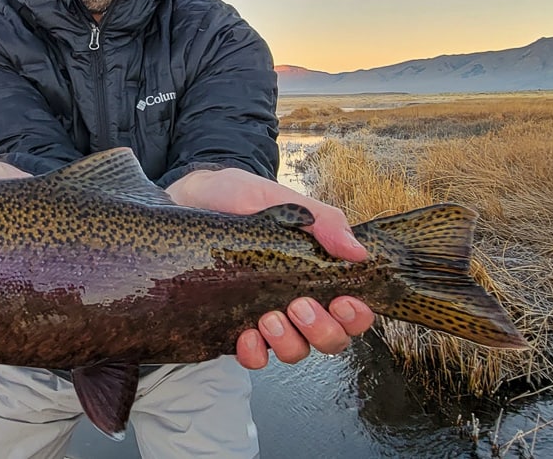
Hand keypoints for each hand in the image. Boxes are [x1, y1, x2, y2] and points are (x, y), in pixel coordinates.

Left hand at [165, 167, 375, 367]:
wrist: (193, 197)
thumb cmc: (243, 197)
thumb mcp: (283, 200)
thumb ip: (325, 223)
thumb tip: (359, 253)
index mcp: (317, 274)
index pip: (352, 312)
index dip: (356, 316)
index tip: (341, 301)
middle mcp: (297, 301)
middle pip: (331, 340)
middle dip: (322, 330)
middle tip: (299, 305)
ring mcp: (267, 315)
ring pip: (295, 352)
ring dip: (289, 342)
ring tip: (269, 317)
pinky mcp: (234, 323)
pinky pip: (253, 356)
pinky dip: (254, 353)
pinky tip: (246, 335)